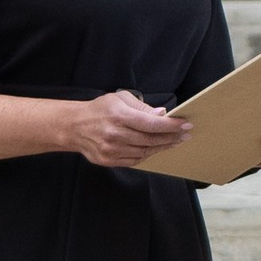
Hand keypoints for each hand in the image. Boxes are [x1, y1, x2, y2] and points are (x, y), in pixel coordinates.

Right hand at [64, 87, 191, 167]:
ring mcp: (112, 150)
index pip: (152, 124)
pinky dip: (148, 154)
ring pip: (145, 151)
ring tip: (173, 141)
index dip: (172, 126)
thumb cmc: (100, 110)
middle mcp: (115, 134)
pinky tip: (156, 148)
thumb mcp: (120, 99)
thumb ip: (142, 107)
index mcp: (119, 116)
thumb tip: (162, 114)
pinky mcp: (109, 161)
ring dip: (162, 147)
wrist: (74, 126)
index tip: (185, 124)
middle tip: (184, 134)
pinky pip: (135, 160)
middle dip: (171, 137)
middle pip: (151, 139)